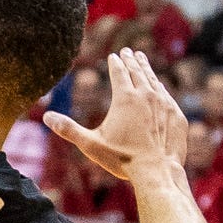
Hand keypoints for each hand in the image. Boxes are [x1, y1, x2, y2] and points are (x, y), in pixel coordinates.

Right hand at [43, 50, 185, 182]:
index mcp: (125, 99)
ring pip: (154, 81)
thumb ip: (68, 129)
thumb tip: (46, 117)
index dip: (115, 63)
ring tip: (142, 60)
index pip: (119, 73)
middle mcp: (147, 96)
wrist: (157, 171)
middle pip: (138, 72)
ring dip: (146, 69)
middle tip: (128, 51)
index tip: (113, 55)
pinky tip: (158, 85)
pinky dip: (159, 86)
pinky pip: (167, 95)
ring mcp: (165, 104)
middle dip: (131, 60)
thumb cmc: (122, 158)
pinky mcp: (176, 115)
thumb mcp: (90, 144)